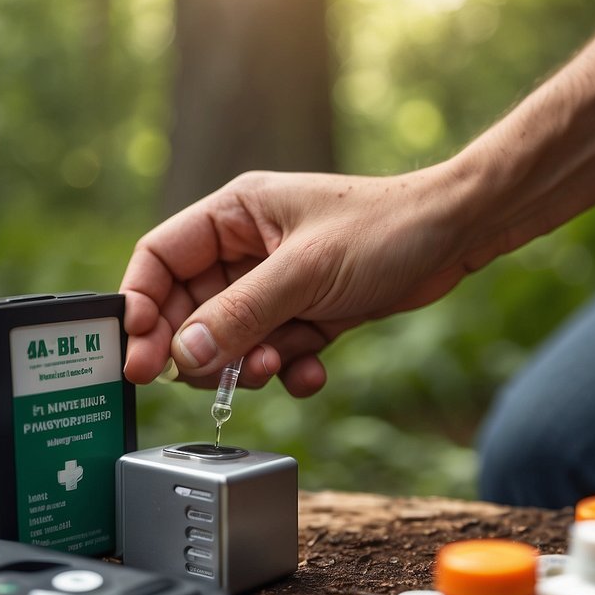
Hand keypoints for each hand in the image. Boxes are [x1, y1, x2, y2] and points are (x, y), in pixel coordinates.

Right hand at [119, 163, 478, 396]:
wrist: (457, 235)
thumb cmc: (385, 229)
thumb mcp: (304, 273)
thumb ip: (240, 314)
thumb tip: (183, 353)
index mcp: (234, 215)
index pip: (159, 259)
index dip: (141, 306)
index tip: (138, 355)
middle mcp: (248, 249)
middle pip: (191, 308)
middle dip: (199, 347)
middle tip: (204, 378)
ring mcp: (279, 283)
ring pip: (234, 338)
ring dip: (248, 362)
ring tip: (273, 368)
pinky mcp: (309, 312)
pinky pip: (278, 350)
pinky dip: (289, 367)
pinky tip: (311, 370)